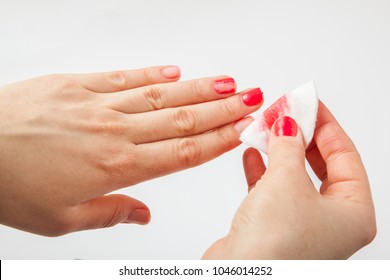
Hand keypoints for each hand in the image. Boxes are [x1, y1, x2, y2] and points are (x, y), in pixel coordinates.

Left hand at [0, 65, 262, 235]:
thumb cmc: (8, 185)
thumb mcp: (61, 218)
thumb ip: (109, 214)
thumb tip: (140, 214)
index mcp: (115, 168)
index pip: (182, 154)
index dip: (217, 141)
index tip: (241, 131)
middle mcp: (114, 132)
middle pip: (182, 120)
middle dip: (222, 109)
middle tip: (251, 100)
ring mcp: (97, 104)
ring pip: (162, 95)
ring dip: (199, 88)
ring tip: (228, 82)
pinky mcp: (77, 83)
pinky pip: (124, 77)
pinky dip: (152, 73)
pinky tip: (174, 71)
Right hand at [203, 102, 375, 258]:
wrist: (237, 275)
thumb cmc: (276, 244)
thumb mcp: (287, 180)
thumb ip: (288, 145)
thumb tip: (288, 122)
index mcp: (353, 213)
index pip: (345, 155)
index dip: (325, 125)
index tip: (309, 103)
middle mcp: (331, 220)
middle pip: (320, 164)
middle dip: (301, 136)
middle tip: (287, 112)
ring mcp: (302, 224)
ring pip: (294, 176)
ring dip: (279, 151)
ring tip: (267, 127)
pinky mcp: (274, 226)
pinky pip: (273, 190)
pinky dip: (262, 170)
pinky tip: (252, 153)